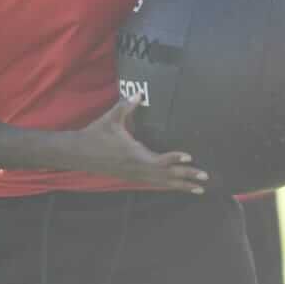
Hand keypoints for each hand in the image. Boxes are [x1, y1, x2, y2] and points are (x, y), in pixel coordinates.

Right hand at [73, 97, 209, 192]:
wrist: (79, 153)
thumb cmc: (95, 134)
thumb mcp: (110, 118)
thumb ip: (126, 106)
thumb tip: (138, 94)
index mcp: (134, 154)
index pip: (159, 160)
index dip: (174, 159)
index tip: (189, 156)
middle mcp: (137, 168)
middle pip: (166, 176)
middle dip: (186, 177)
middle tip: (205, 177)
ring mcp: (134, 175)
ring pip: (162, 183)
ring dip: (181, 186)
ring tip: (199, 189)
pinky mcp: (132, 176)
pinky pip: (154, 183)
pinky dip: (168, 185)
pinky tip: (178, 186)